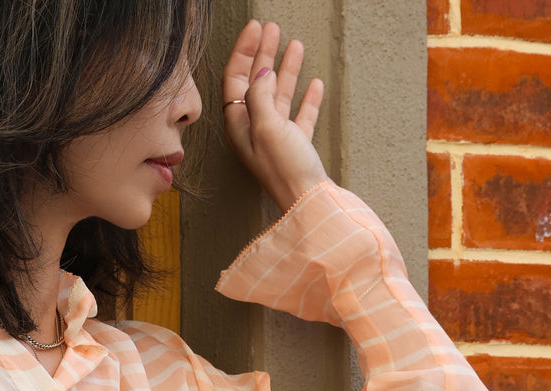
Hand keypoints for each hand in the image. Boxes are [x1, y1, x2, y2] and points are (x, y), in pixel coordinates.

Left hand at [221, 19, 326, 213]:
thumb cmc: (285, 170)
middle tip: (272, 29)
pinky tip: (315, 84)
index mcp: (240, 126)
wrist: (309, 203)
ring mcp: (277, 140)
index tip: (256, 28)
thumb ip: (260, 97)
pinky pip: (301, 117)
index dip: (243, 52)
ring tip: (294, 44)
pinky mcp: (297, 148)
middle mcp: (254, 132)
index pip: (235, 80)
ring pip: (279, 96)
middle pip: (256, 84)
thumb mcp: (266, 127)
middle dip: (263, 54)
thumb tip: (261, 76)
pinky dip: (307, 99)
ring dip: (286, 69)